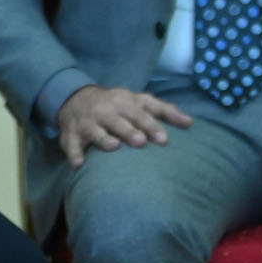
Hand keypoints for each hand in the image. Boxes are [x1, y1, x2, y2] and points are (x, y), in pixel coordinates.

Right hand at [55, 86, 192, 169]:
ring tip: (114, 146)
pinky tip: (80, 164)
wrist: (74, 98)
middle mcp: (104, 111)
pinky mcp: (70, 134)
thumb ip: (164, 110)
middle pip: (118, 120)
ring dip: (103, 138)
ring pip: (94, 130)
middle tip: (141, 142)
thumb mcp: (138, 101)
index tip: (164, 140)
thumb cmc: (116, 105)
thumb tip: (191, 123)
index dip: (151, 124)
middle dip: (129, 130)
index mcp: (123, 102)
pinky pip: (71, 144)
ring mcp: (86, 122)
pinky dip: (74, 154)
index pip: (139, 112)